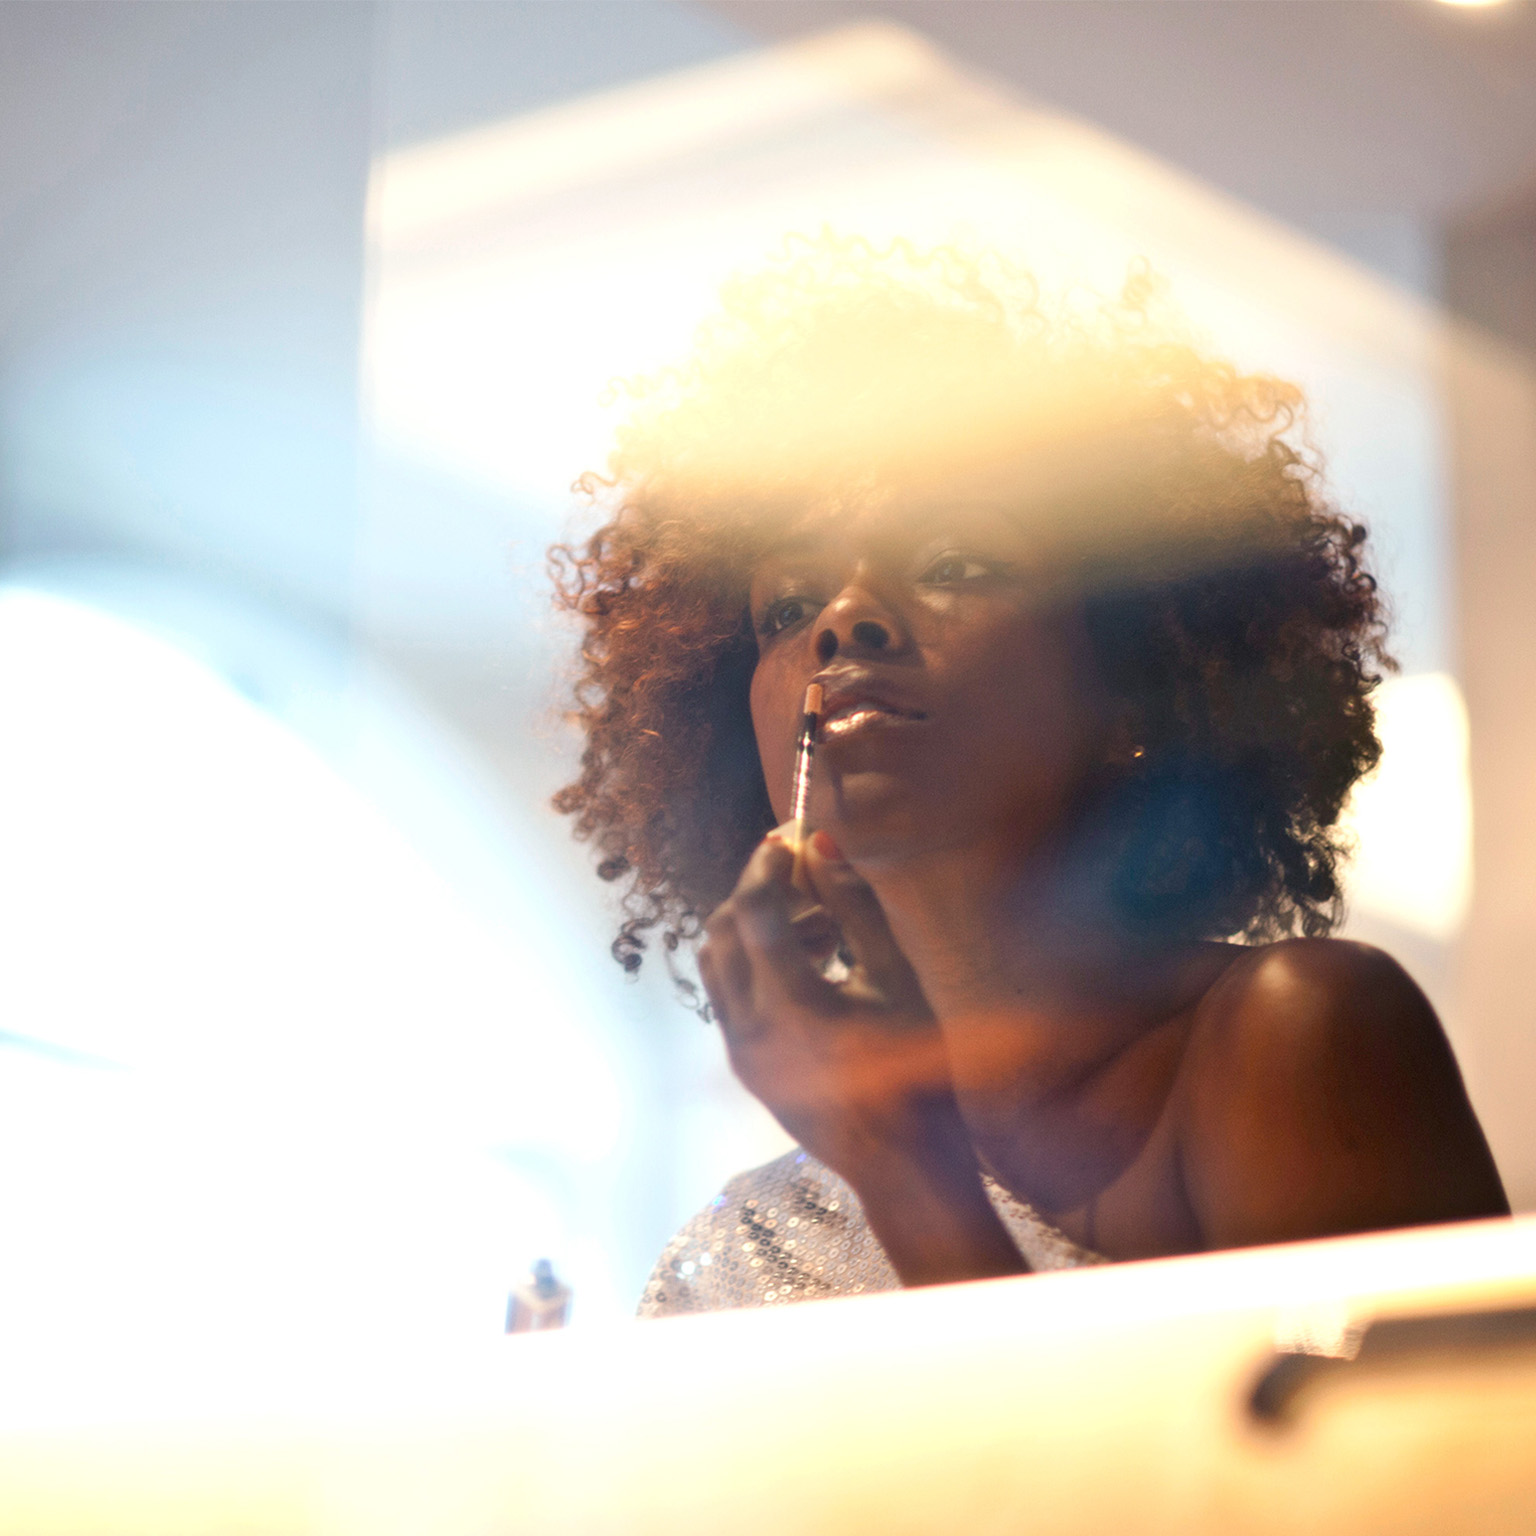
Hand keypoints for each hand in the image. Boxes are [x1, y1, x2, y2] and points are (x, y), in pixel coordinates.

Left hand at [698, 829, 1028, 1283]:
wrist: (904, 1164)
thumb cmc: (920, 1071)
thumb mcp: (896, 977)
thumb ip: (855, 907)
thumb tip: (821, 844)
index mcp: (791, 1007)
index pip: (755, 912)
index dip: (766, 866)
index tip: (786, 837)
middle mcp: (750, 1030)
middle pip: (724, 931)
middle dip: (756, 892)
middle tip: (799, 871)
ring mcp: (741, 1052)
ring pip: (717, 963)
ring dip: (752, 928)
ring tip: (815, 921)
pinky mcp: (744, 1067)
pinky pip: (729, 996)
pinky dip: (753, 963)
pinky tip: (809, 961)